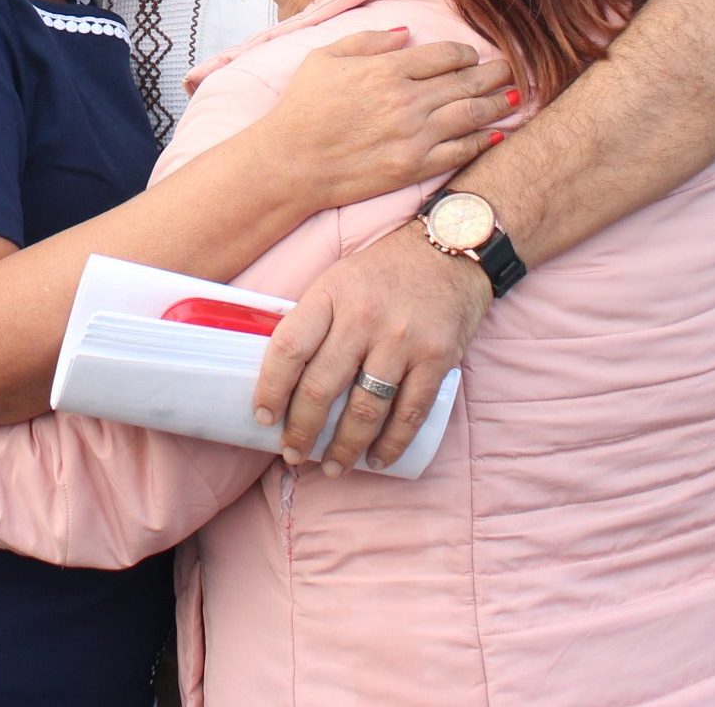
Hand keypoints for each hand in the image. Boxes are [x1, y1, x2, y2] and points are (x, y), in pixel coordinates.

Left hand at [252, 224, 490, 475]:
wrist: (451, 249)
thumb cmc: (386, 270)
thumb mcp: (339, 278)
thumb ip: (314, 319)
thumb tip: (283, 376)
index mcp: (331, 294)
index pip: (289, 348)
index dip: (270, 388)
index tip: (263, 416)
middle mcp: (364, 316)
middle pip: (321, 387)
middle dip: (302, 431)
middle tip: (293, 453)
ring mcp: (403, 339)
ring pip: (365, 409)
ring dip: (344, 447)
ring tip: (331, 466)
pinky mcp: (436, 358)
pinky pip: (409, 413)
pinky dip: (391, 444)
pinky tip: (376, 459)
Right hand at [268, 30, 516, 209]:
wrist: (290, 163)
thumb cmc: (302, 109)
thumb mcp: (325, 58)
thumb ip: (368, 41)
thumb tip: (405, 33)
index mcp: (387, 70)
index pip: (444, 55)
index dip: (465, 53)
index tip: (472, 56)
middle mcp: (407, 101)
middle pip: (466, 82)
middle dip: (493, 74)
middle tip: (512, 69)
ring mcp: (414, 136)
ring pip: (470, 114)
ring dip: (498, 103)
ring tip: (516, 96)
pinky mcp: (414, 167)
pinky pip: (459, 152)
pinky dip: (482, 141)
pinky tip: (496, 134)